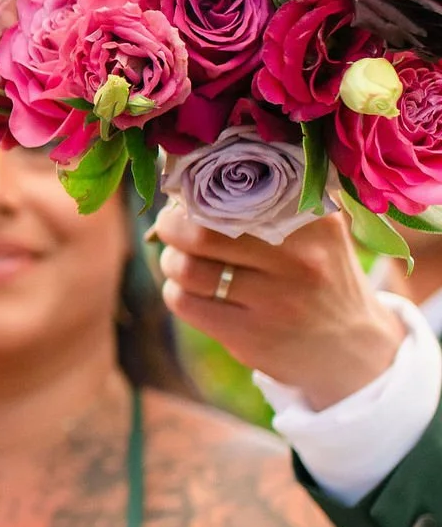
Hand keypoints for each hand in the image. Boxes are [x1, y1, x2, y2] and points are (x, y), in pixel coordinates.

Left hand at [155, 201, 404, 409]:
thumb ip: (273, 200)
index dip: (196, 191)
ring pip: (185, 268)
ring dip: (172, 261)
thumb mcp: (319, 230)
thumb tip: (196, 180)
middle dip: (172, 226)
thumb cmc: (320, 275)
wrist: (355, 347)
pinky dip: (176, 291)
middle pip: (200, 232)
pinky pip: (185, 303)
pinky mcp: (253, 336)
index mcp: (314, 220)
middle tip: (172, 226)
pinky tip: (191, 290)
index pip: (233, 193)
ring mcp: (276, 301)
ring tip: (181, 259)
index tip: (189, 194)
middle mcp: (299, 259)